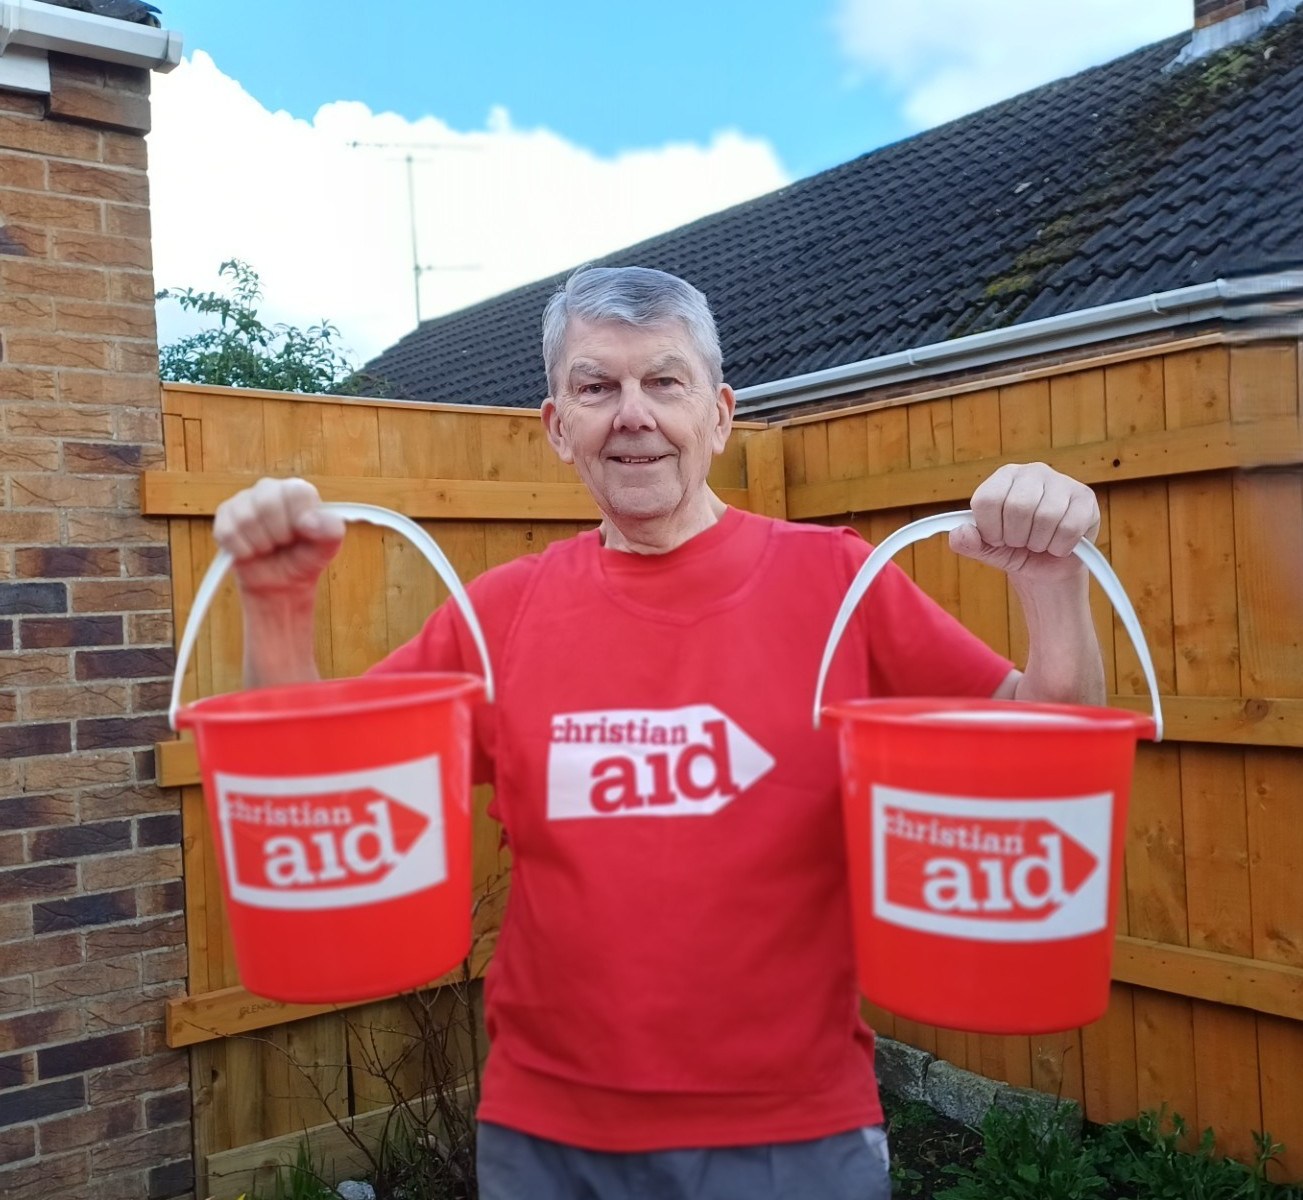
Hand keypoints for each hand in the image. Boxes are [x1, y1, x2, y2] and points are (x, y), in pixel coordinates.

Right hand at [212, 477, 344, 597]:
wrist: (279, 583)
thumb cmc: (303, 558)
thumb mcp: (327, 548)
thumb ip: (330, 530)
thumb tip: (310, 521)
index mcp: (297, 491)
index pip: (296, 492)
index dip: (299, 518)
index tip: (302, 534)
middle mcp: (269, 489)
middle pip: (267, 503)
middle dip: (278, 534)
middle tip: (283, 544)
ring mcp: (244, 500)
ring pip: (246, 519)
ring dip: (260, 544)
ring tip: (268, 548)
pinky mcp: (225, 516)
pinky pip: (227, 532)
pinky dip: (242, 550)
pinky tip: (251, 552)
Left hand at [950, 462, 1098, 584]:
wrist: (1048, 567)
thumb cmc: (1015, 550)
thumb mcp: (986, 549)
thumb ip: (967, 542)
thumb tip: (960, 533)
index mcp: (1004, 477)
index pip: (988, 499)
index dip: (990, 529)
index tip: (997, 538)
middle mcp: (1033, 472)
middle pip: (1018, 507)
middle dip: (1016, 537)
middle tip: (1021, 542)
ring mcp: (1062, 481)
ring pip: (1046, 517)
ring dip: (1039, 543)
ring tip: (1039, 543)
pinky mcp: (1085, 498)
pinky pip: (1069, 527)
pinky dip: (1060, 546)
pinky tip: (1058, 544)